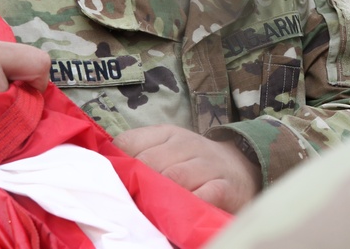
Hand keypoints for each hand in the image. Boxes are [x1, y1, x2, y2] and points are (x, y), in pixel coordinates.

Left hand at [114, 125, 260, 212]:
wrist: (243, 167)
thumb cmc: (194, 163)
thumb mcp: (168, 149)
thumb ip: (139, 154)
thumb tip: (106, 171)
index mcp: (168, 133)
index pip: (129, 142)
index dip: (117, 166)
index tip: (112, 184)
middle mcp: (187, 144)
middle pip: (148, 162)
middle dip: (135, 185)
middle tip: (127, 204)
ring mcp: (207, 165)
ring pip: (172, 178)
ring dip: (156, 198)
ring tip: (147, 213)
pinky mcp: (224, 188)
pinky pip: (200, 197)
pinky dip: (185, 207)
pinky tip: (176, 215)